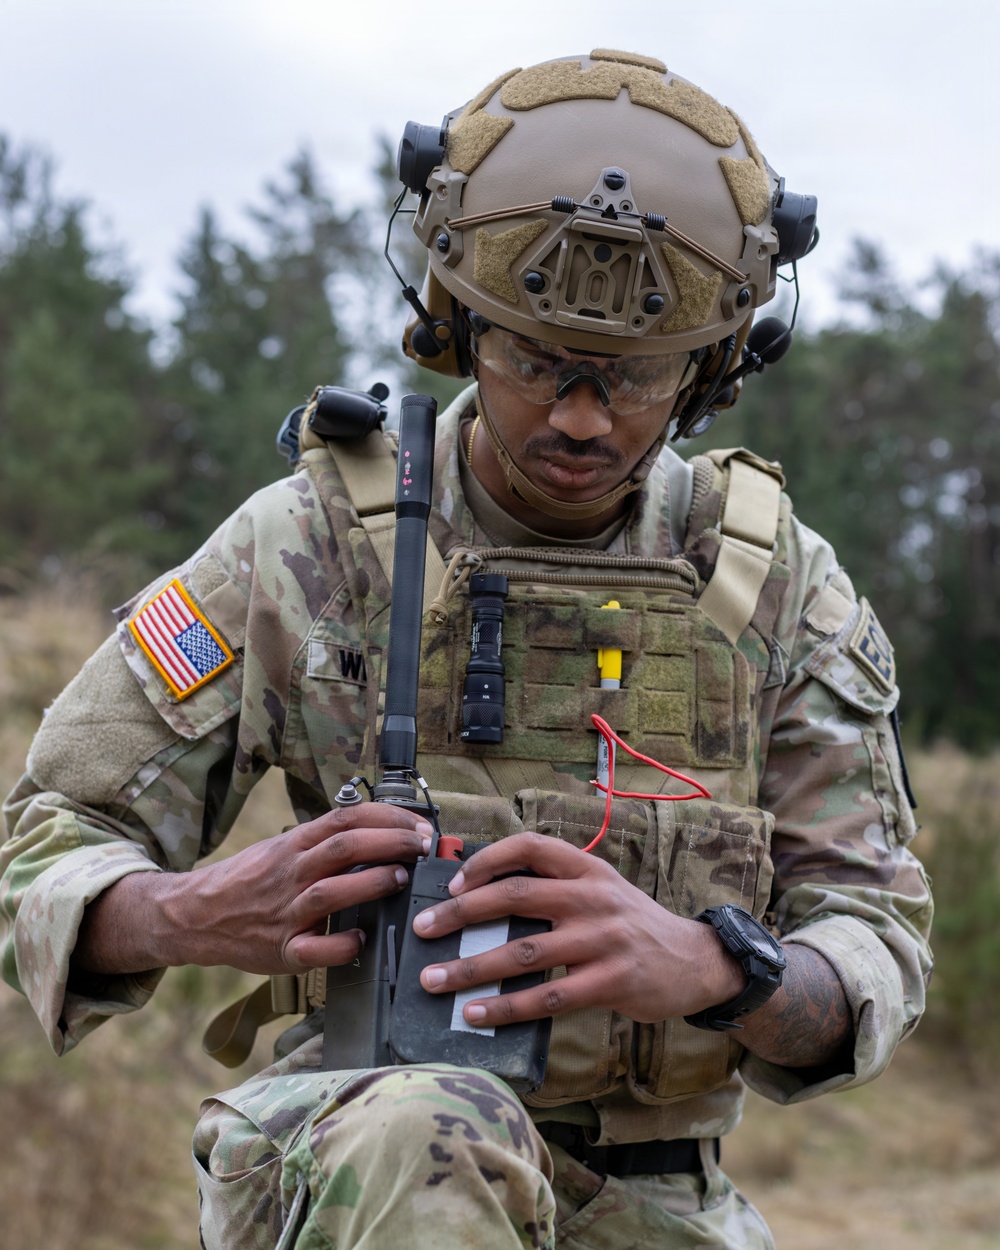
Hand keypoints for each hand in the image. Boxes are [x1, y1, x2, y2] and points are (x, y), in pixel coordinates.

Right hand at [75, 805, 431, 977]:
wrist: (195, 915)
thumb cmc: (248, 880)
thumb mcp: (281, 847)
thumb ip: (323, 841)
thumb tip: (380, 830)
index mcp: (293, 845)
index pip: (345, 818)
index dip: (386, 818)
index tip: (416, 825)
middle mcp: (291, 873)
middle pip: (344, 848)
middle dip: (391, 843)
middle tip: (422, 846)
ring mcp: (285, 912)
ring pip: (331, 892)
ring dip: (372, 883)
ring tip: (402, 878)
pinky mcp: (281, 950)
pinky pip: (314, 949)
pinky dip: (341, 945)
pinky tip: (362, 939)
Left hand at [411, 832, 743, 1029]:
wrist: (693, 960)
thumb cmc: (631, 924)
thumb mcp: (600, 889)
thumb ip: (554, 885)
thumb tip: (482, 894)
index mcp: (586, 869)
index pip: (529, 847)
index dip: (486, 860)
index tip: (453, 884)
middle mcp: (592, 897)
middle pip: (514, 896)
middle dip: (460, 913)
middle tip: (423, 929)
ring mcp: (602, 939)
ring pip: (523, 951)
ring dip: (472, 968)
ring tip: (435, 980)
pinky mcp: (610, 982)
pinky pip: (546, 997)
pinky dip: (506, 1008)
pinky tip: (476, 1014)